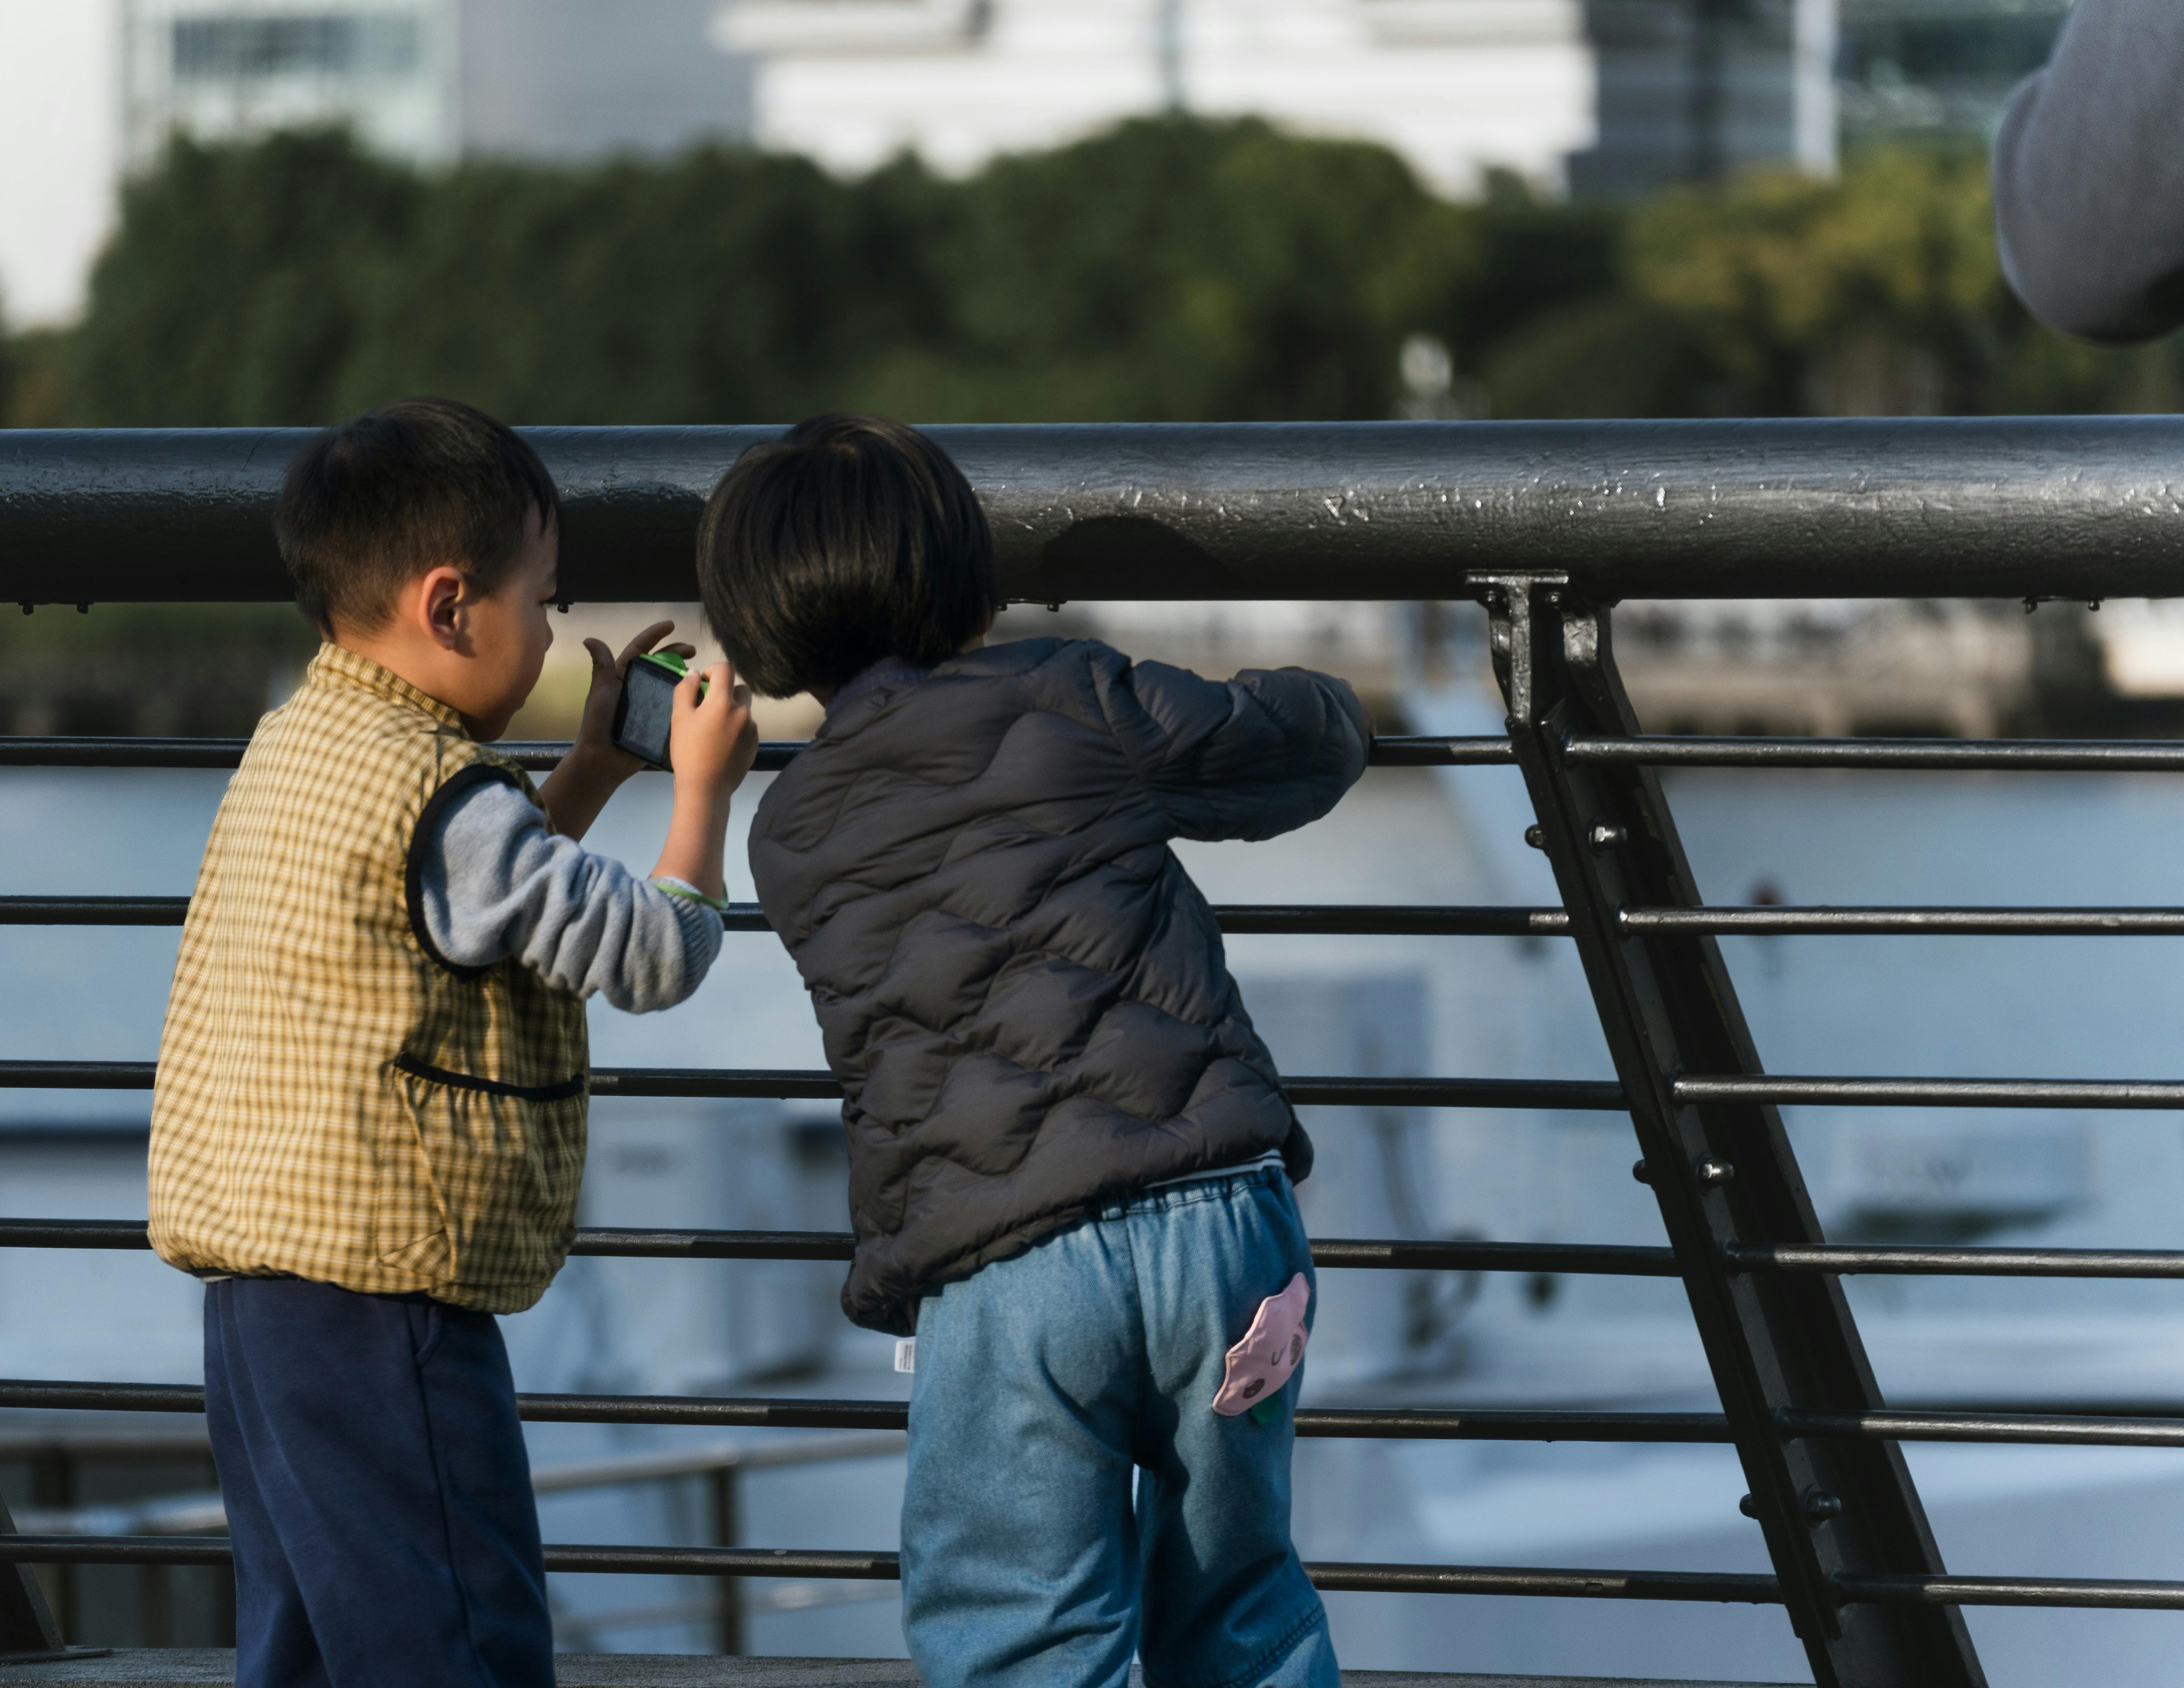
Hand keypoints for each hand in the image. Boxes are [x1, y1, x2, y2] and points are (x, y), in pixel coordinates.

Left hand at [577, 620, 695, 775]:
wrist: (605, 759)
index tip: (671, 625)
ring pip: (670, 682)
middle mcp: (638, 686)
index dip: (654, 635)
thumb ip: (601, 667)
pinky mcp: (659, 719)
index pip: (641, 649)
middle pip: (661, 663)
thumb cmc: (600, 723)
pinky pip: (675, 704)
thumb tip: (590, 639)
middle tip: (693, 651)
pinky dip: (688, 697)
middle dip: (677, 652)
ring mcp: (650, 702)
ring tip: (700, 672)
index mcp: (623, 675)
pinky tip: (701, 694)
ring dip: (686, 674)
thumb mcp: (601, 692)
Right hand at [653, 660, 757, 902]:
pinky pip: (747, 727)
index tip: (702, 683)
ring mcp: (752, 729)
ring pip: (744, 709)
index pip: (726, 669)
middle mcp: (743, 712)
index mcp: (723, 702)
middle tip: (707, 707)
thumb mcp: (680, 718)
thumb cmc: (688, 752)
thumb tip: (693, 674)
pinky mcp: (755, 744)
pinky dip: (736, 728)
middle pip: (740, 688)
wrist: (706, 789)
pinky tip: (721, 744)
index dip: (712, 670)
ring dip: (731, 711)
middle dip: (725, 691)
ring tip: (712, 729)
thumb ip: (685, 690)